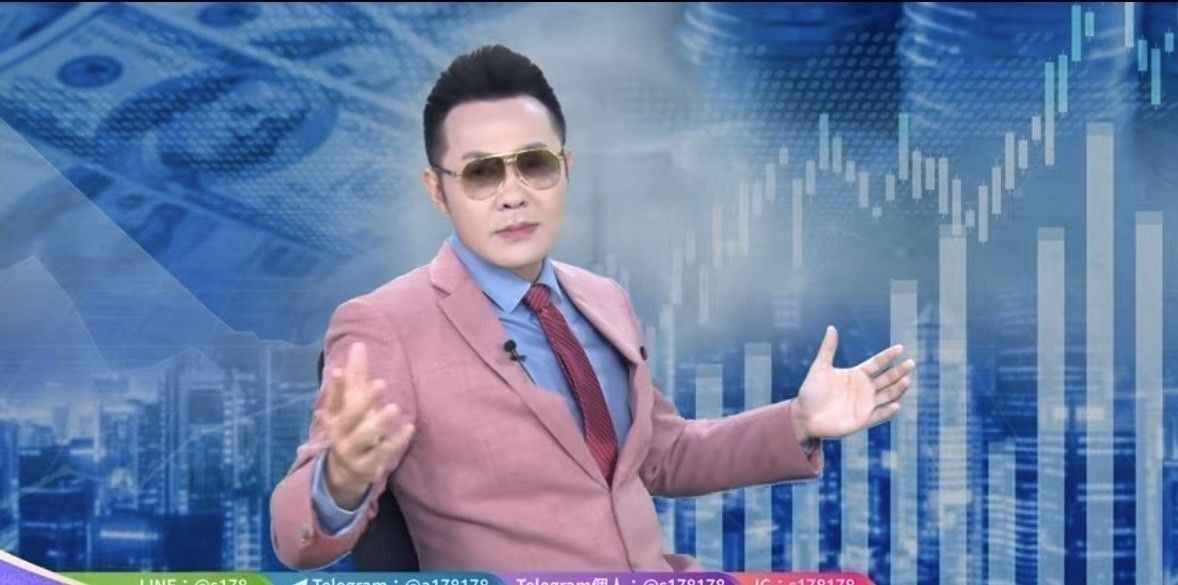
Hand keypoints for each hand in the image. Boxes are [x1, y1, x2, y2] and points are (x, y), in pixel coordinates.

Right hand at [319, 342, 414, 509]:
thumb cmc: (352, 426)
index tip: (340, 370)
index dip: (336, 386)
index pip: (334, 399)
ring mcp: (352, 451)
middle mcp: (339, 433)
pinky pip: (381, 453)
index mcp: (333, 416)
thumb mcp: (352, 403)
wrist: (345, 471)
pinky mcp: (367, 466)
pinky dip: (396, 441)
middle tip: (381, 383)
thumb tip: (359, 344)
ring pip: (364, 436)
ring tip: (395, 408)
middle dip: (364, 400)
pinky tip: (409, 427)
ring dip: (379, 422)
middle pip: (350, 416)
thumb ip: (356, 375)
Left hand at [791, 326, 914, 442]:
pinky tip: (895, 405)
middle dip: (899, 371)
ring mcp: (865, 404)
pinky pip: (879, 415)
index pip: (877, 363)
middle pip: (887, 378)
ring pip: (887, 395)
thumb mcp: (820, 367)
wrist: (804, 415)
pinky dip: (888, 411)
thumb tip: (831, 328)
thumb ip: (828, 349)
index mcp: (856, 375)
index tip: (900, 348)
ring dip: (897, 389)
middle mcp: (864, 388)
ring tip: (906, 381)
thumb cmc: (811, 391)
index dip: (888, 356)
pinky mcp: (863, 419)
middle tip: (911, 363)